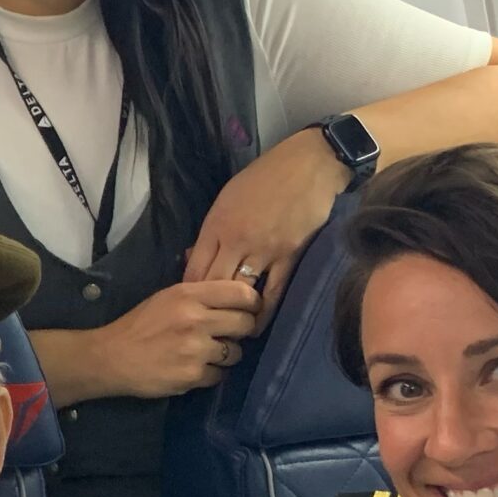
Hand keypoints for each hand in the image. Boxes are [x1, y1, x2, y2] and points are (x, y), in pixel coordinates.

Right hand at [92, 279, 260, 398]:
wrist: (110, 357)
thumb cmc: (139, 325)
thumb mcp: (166, 297)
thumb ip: (200, 294)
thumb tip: (236, 293)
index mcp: (189, 294)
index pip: (242, 293)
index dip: (251, 303)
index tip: (247, 310)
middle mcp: (196, 319)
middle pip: (246, 324)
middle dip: (242, 330)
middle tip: (228, 334)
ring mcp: (195, 349)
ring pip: (236, 352)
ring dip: (227, 355)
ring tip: (206, 354)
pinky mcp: (192, 375)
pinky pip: (220, 375)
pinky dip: (211, 374)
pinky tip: (194, 368)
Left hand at [182, 129, 348, 330]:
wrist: (308, 166)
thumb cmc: (263, 179)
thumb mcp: (226, 199)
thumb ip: (210, 232)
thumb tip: (192, 259)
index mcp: (216, 226)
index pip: (194, 270)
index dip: (189, 292)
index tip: (189, 306)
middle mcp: (236, 240)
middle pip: (213, 285)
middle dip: (207, 307)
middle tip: (204, 325)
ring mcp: (264, 249)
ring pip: (240, 292)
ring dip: (233, 313)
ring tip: (228, 330)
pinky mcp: (290, 255)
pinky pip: (274, 291)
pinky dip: (264, 311)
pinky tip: (256, 324)